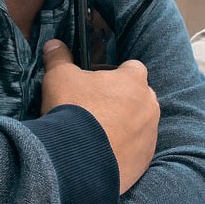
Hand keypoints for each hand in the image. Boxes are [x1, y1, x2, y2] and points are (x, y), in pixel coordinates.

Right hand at [41, 39, 159, 194]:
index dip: (116, 75)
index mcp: (134, 80)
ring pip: (141, 124)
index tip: (99, 85)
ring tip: (99, 136)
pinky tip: (104, 154)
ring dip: (126, 127)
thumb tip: (53, 43)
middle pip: (139, 97)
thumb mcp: (59, 78)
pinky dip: (126, 150)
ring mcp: (151, 132)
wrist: (77, 160)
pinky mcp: (146, 157)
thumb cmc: (72, 110)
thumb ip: (59, 58)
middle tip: (97, 112)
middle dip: (123, 102)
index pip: (132, 68)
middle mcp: (149, 104)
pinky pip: (138, 149)